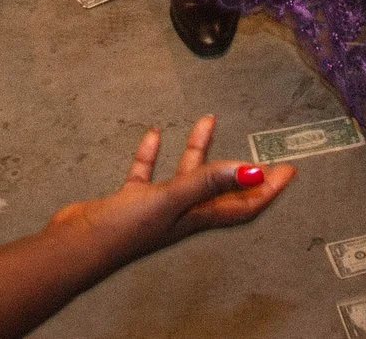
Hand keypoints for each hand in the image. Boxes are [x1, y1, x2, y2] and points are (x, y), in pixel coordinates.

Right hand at [46, 117, 293, 262]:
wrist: (77, 245)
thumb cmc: (124, 230)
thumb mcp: (172, 200)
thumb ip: (209, 181)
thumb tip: (254, 172)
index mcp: (196, 218)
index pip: (242, 204)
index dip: (268, 190)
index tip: (289, 171)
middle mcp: (182, 214)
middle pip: (220, 190)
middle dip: (242, 171)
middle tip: (263, 153)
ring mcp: (157, 207)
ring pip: (185, 175)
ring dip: (198, 149)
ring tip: (208, 120)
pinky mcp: (132, 200)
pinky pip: (148, 173)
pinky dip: (153, 153)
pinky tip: (154, 133)